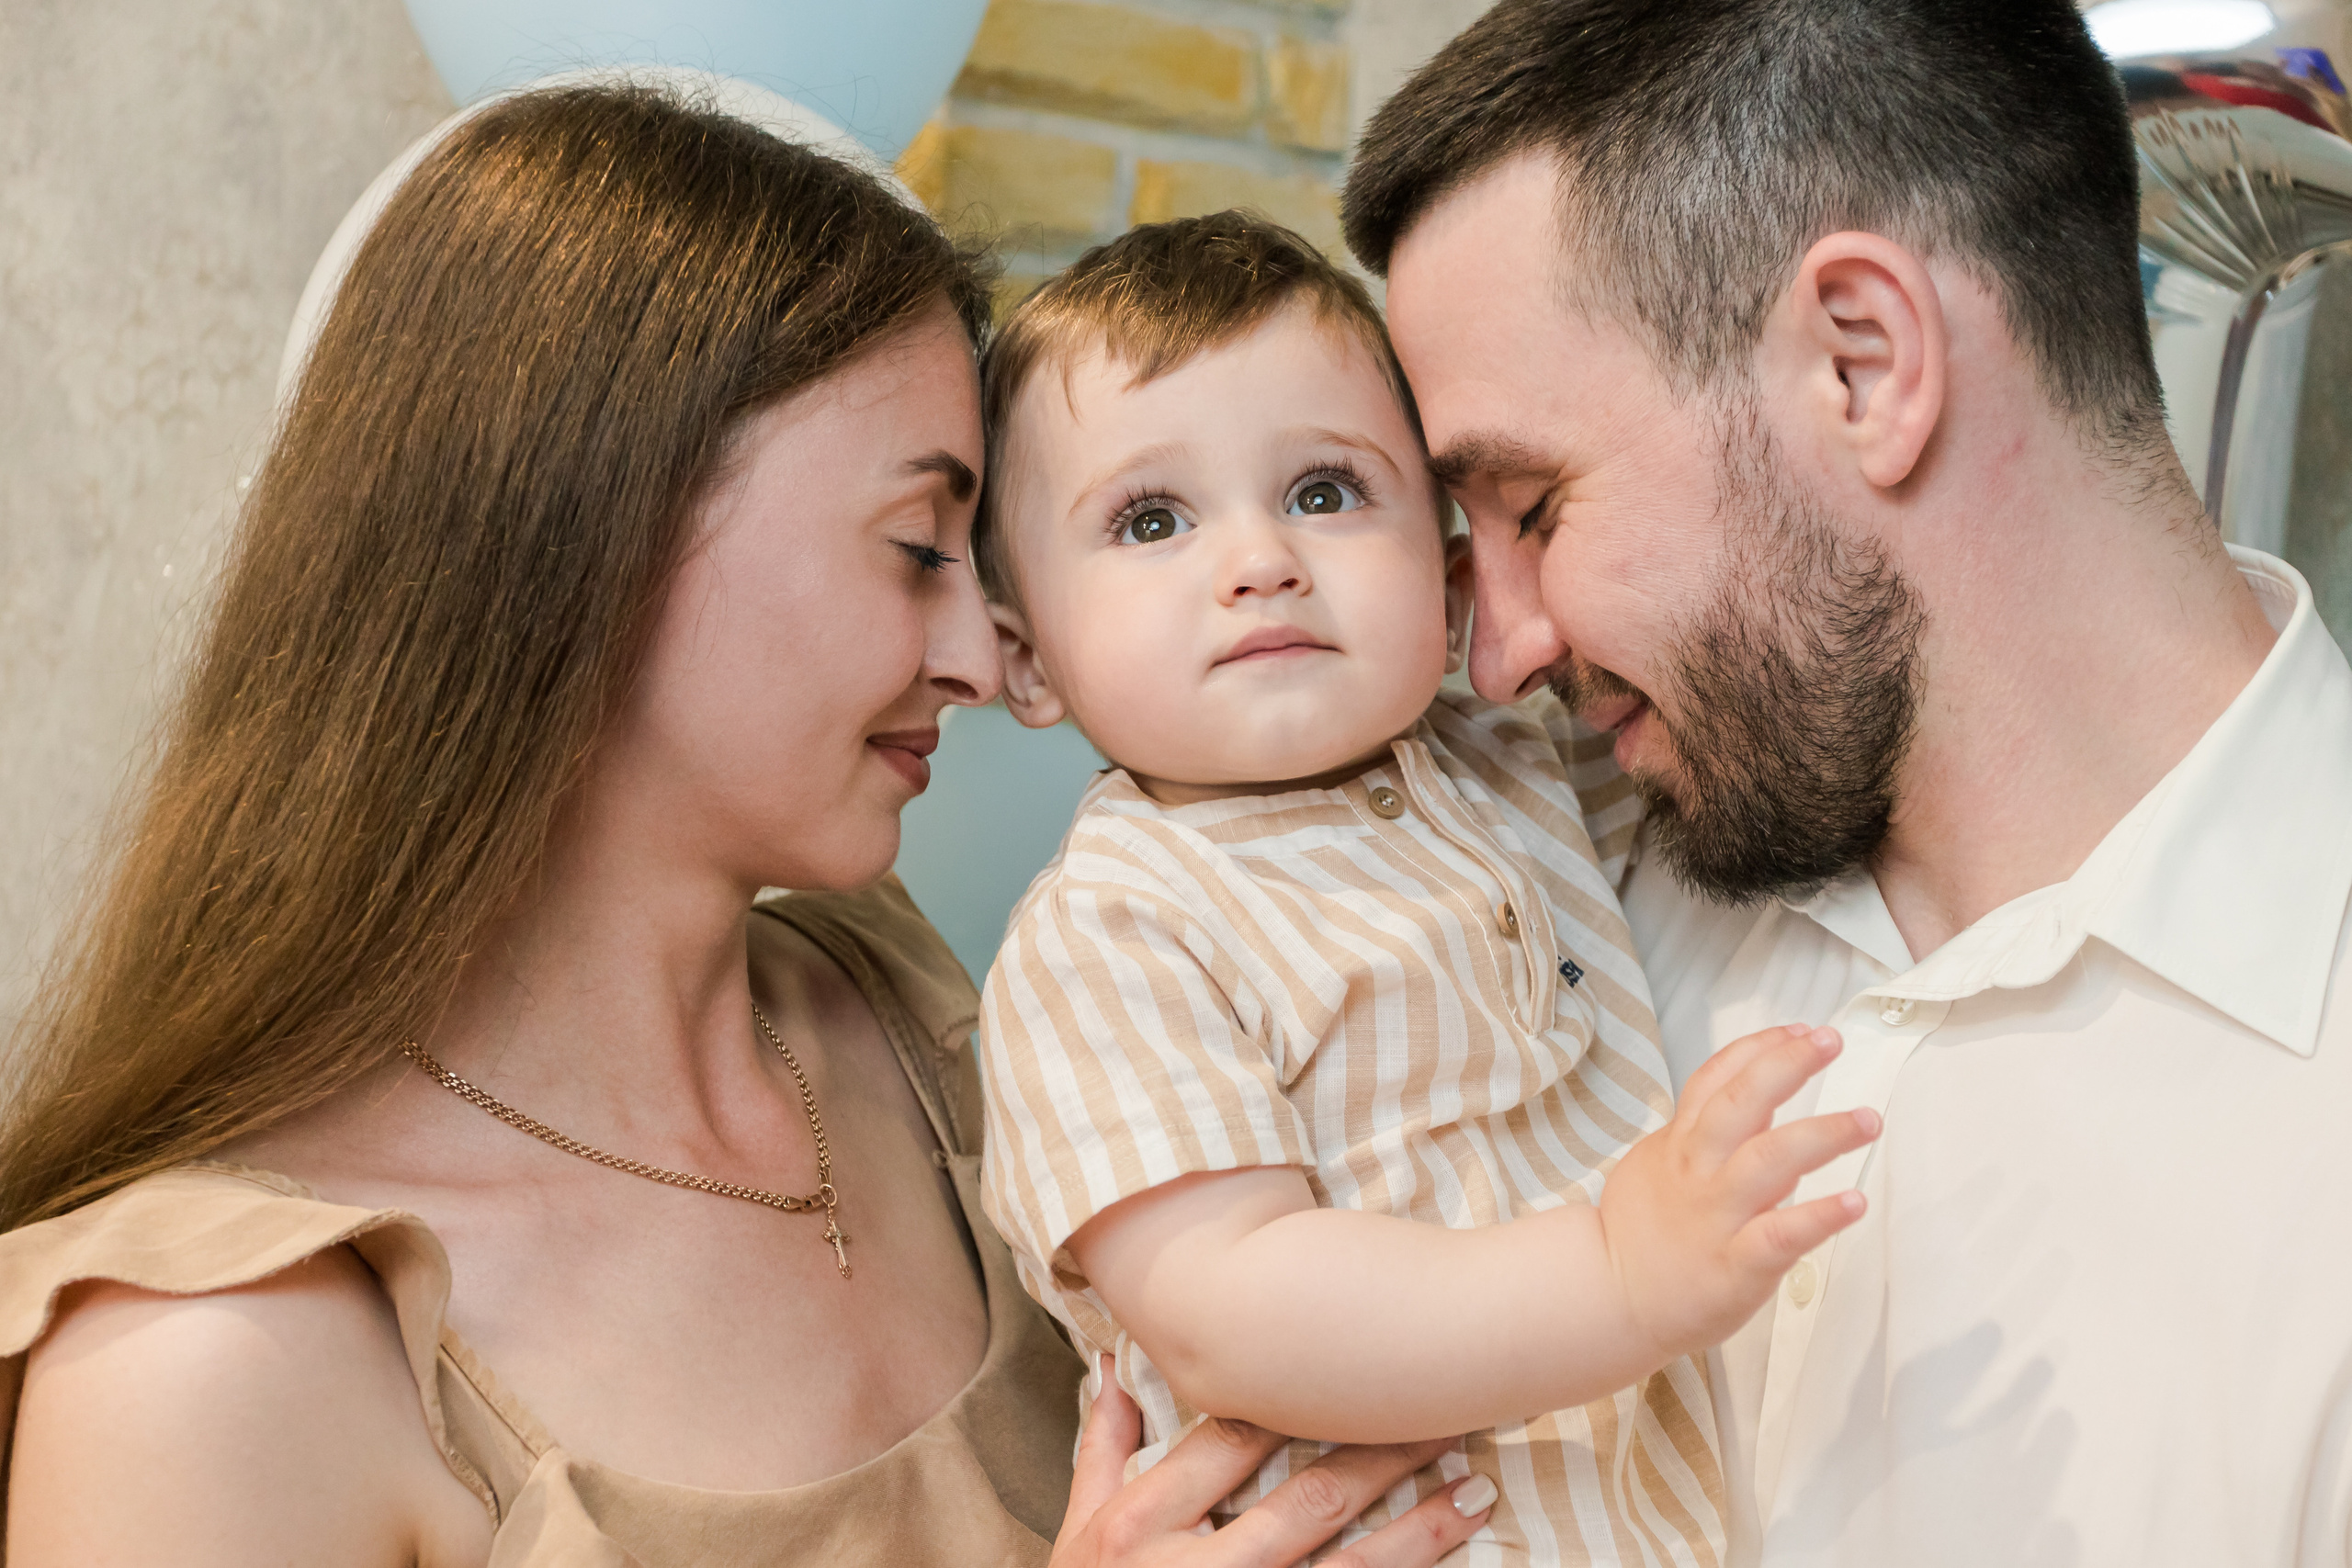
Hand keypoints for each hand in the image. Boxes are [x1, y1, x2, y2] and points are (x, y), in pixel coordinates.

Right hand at [1052, 1359, 1495, 1567]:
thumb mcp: (1078, 1532)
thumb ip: (1104, 1449)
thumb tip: (1115, 1363)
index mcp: (1142, 1525)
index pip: (1232, 1439)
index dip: (1300, 1396)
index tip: (1358, 1363)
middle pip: (1309, 1500)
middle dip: (1384, 1454)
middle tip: (1447, 1415)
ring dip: (1422, 1530)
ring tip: (1477, 1488)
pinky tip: (1454, 1558)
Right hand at [1600, 1024, 1879, 1361]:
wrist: (1608, 1298)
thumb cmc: (1640, 1235)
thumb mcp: (1657, 1164)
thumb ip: (1705, 1135)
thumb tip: (1760, 1109)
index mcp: (1680, 1145)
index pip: (1717, 1078)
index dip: (1759, 1048)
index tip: (1801, 1031)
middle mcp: (1699, 1171)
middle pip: (1742, 1102)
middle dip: (1788, 1065)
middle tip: (1830, 1042)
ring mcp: (1717, 1215)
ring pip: (1770, 1160)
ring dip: (1824, 1134)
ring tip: (1866, 1120)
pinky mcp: (1736, 1264)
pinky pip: (1782, 1234)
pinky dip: (1820, 1216)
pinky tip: (1854, 1201)